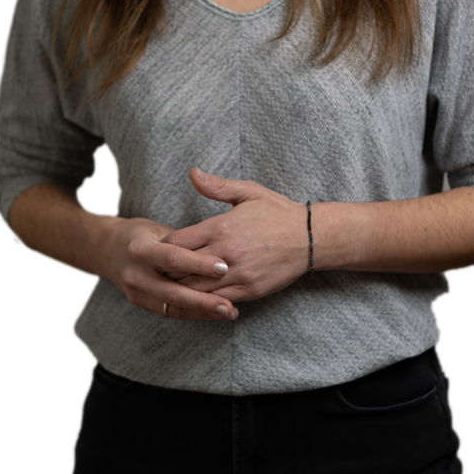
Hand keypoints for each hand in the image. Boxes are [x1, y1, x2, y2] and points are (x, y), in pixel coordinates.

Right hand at [101, 215, 239, 321]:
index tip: (223, 267)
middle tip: (229, 304)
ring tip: (228, 312)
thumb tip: (214, 246)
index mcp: (140, 249)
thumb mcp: (157, 228)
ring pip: (172, 307)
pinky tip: (214, 313)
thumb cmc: (139, 234)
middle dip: (203, 300)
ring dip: (202, 312)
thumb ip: (181, 240)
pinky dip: (194, 314)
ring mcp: (136, 292)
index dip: (198, 264)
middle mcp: (136, 274)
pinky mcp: (141, 304)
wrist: (107, 250)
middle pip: (172, 291)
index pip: (172, 258)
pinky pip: (170, 312)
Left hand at [161, 168, 309, 303]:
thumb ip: (217, 186)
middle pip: (180, 270)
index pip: (176, 244)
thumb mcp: (248, 192)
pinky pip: (217, 301)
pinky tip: (200, 294)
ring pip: (195, 290)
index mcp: (220, 227)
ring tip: (176, 283)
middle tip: (162, 269)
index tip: (164, 247)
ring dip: (183, 287)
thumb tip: (192, 173)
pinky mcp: (248, 291)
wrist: (310, 237)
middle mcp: (225, 253)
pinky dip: (204, 299)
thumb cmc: (277, 212)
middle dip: (168, 270)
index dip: (164, 247)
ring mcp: (237, 275)